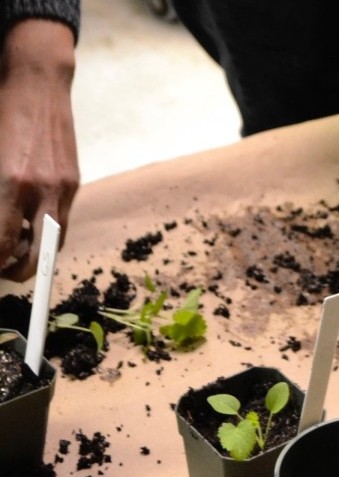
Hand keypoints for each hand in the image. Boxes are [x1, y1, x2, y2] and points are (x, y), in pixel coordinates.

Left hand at [0, 20, 79, 280]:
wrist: (36, 85)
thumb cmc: (3, 119)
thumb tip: (0, 234)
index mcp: (9, 184)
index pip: (2, 245)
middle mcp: (40, 190)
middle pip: (34, 257)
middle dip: (16, 271)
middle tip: (3, 268)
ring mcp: (62, 187)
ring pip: (51, 242)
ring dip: (32, 252)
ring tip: (15, 245)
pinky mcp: (74, 182)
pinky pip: (61, 219)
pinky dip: (44, 229)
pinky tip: (29, 220)